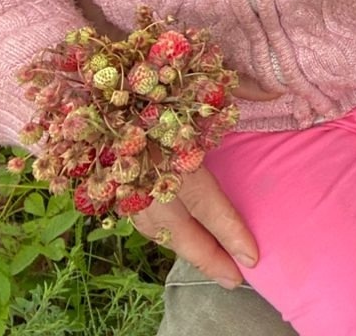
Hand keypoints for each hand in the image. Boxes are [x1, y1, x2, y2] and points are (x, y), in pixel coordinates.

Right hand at [127, 75, 277, 287]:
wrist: (78, 79)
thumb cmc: (143, 75)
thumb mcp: (195, 76)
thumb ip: (238, 87)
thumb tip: (276, 94)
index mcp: (172, 159)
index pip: (209, 207)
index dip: (232, 233)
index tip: (253, 257)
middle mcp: (147, 183)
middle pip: (183, 234)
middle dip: (210, 260)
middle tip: (236, 280)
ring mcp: (123, 190)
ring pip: (158, 233)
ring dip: (185, 249)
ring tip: (212, 264)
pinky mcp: (107, 189)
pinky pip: (139, 219)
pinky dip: (161, 234)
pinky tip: (176, 236)